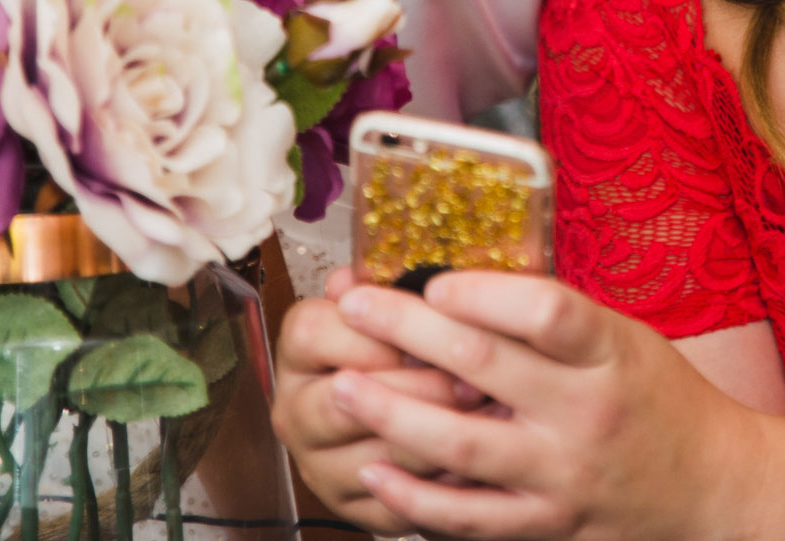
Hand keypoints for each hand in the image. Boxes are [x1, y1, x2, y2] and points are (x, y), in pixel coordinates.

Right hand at [272, 268, 482, 533]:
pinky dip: (441, 486)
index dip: (377, 331)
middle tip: (472, 382)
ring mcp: (318, 464)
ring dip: (437, 439)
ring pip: (373, 457)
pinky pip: (395, 505)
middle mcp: (295, 409)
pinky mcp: (351, 508)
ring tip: (488, 418)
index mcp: (300, 350)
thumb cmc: (406, 348)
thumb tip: (357, 276)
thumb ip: (389, 286)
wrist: (416, 419)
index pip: (316, 332)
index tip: (430, 328)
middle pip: (341, 401)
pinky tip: (481, 462)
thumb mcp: (400, 306)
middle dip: (415, 390)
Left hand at [330, 271, 760, 539]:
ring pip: (461, 445)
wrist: (713, 488)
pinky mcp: (547, 526)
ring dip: (391, 412)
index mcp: (613, 355)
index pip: (545, 312)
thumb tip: (460, 288)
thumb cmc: (660, 400)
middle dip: (406, 331)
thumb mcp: (627, 340)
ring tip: (340, 387)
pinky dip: (414, 496)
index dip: (481, 293)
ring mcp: (564, 477)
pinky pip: (467, 517)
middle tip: (357, 308)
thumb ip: (555, 322)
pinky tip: (375, 470)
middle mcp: (587, 414)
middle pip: (485, 364)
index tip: (434, 282)